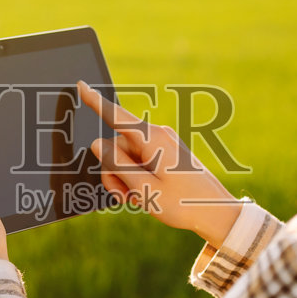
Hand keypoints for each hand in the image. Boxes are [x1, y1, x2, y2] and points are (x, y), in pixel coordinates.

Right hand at [75, 79, 246, 249]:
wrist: (216, 213)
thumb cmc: (183, 204)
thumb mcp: (143, 188)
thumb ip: (116, 164)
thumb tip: (97, 144)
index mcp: (152, 139)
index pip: (116, 117)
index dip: (95, 102)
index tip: (80, 84)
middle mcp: (157, 136)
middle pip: (116, 147)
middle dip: (113, 172)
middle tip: (126, 197)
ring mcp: (162, 144)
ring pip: (126, 157)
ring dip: (125, 179)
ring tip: (139, 199)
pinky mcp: (166, 154)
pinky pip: (140, 161)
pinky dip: (137, 178)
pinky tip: (146, 195)